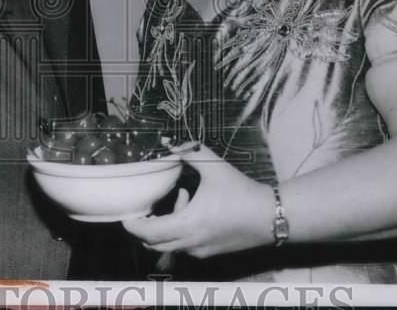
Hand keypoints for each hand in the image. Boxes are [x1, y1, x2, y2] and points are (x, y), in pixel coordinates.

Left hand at [122, 144, 276, 258]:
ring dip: (166, 226)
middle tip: (145, 208)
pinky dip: (180, 230)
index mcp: (188, 224)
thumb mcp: (215, 168)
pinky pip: (185, 246)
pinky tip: (194, 208)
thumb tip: (171, 143)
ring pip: (170, 245)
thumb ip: (190, 152)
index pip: (148, 233)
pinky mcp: (211, 253)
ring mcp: (201, 252)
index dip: (132, 226)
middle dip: (145, 227)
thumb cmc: (242, 192)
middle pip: (154, 244)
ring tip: (181, 197)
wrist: (271, 217)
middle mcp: (191, 243)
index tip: (125, 215)